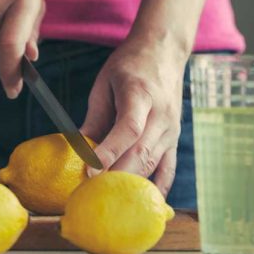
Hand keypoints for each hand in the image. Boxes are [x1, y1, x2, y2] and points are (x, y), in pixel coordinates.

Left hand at [80, 36, 186, 195]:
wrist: (163, 51)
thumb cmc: (129, 65)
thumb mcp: (104, 83)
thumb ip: (94, 117)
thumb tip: (78, 149)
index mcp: (141, 94)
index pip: (127, 129)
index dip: (108, 152)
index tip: (89, 171)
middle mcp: (161, 114)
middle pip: (141, 153)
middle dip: (116, 177)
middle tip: (92, 194)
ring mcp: (172, 128)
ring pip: (152, 164)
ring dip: (130, 184)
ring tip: (108, 200)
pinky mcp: (175, 138)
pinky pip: (168, 168)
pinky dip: (156, 187)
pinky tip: (142, 202)